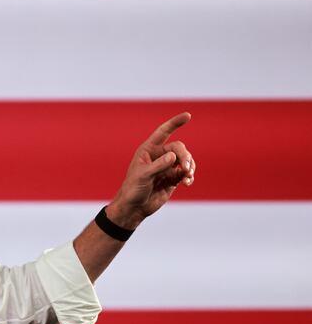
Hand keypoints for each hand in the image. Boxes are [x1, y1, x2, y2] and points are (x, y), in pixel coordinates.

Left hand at [108, 112, 195, 227]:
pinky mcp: (173, 179)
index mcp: (148, 150)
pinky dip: (189, 176)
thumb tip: (174, 157)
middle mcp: (159, 156)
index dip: (175, 123)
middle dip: (185, 157)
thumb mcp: (143, 176)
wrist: (134, 207)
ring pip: (185, 160)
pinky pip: (186, 173)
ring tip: (187, 177)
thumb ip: (158, 165)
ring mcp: (167, 167)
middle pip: (179, 148)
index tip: (187, 116)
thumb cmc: (133, 189)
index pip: (163, 132)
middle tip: (186, 168)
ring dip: (190, 166)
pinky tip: (188, 182)